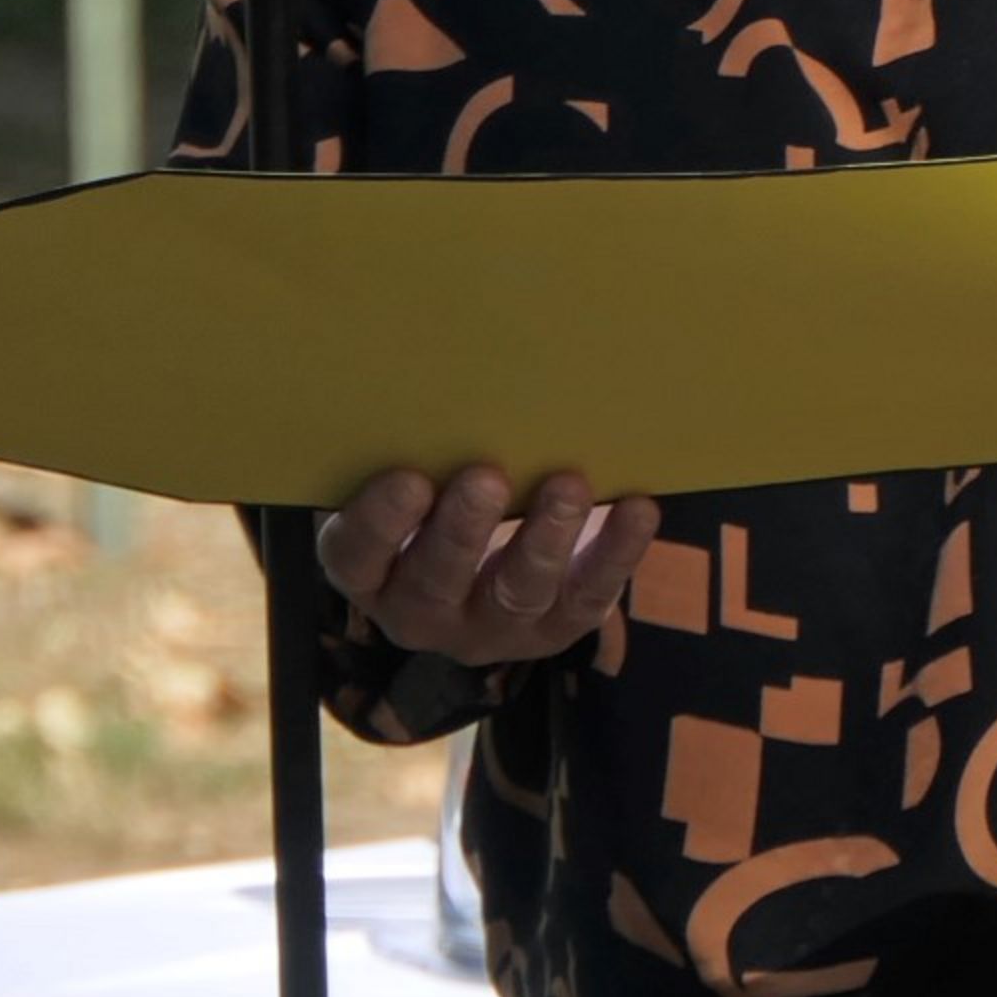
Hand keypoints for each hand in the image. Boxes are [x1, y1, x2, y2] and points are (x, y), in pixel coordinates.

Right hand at [315, 467, 660, 668]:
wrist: (484, 556)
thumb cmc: (434, 490)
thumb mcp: (410, 473)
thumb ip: (414, 445)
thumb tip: (446, 368)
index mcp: (370, 571)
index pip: (358, 556)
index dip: (381, 523)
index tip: (409, 477)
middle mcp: (421, 611)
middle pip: (436, 581)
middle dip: (463, 530)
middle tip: (486, 476)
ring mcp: (490, 627)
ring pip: (516, 594)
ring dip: (543, 539)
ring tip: (567, 484)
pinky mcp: (555, 628)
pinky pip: (588, 597)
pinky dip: (616, 552)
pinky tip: (637, 508)